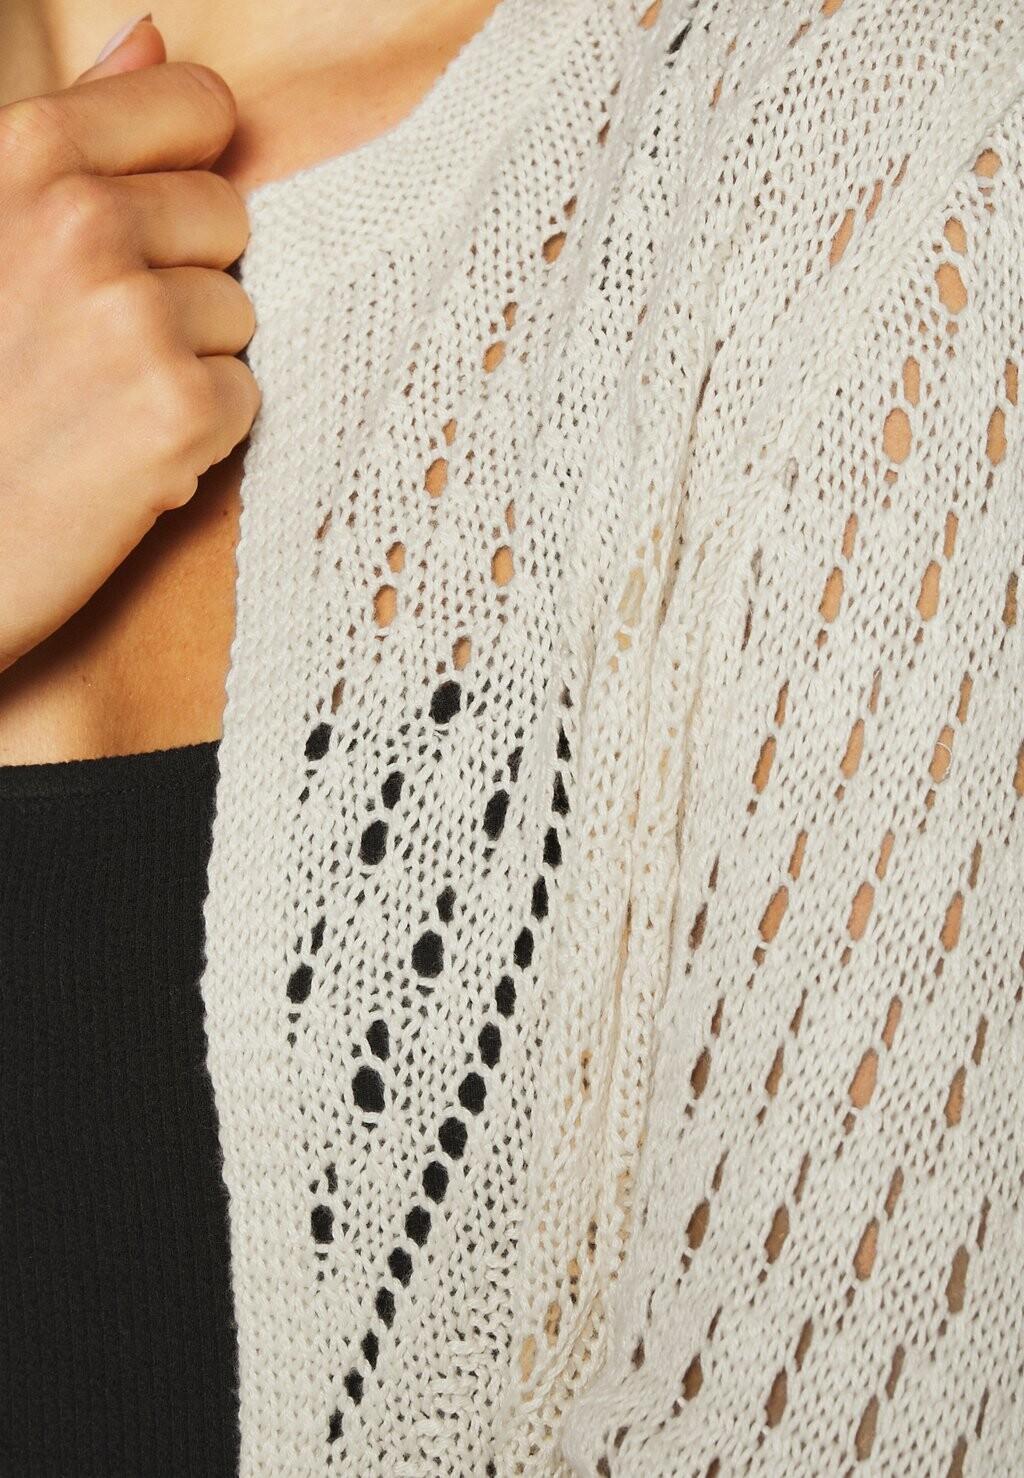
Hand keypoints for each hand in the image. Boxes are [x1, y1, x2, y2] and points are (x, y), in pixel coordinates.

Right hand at [0, 17, 258, 673]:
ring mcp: (136, 318)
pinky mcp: (180, 410)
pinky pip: (246, 394)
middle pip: (229, 218)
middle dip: (183, 278)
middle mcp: (84, 223)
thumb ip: (74, 129)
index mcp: (30, 157)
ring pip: (240, 313)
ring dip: (189, 361)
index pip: (201, 105)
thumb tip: (155, 38)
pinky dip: (198, 432)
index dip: (188, 169)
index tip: (148, 224)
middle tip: (100, 342)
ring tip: (104, 400)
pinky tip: (126, 450)